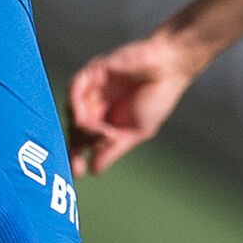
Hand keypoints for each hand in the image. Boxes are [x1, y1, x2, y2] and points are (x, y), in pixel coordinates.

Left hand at [66, 33, 196, 175]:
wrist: (170, 67)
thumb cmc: (157, 98)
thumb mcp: (136, 132)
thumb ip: (113, 149)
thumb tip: (94, 170)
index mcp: (103, 120)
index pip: (81, 141)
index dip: (75, 157)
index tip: (76, 175)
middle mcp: (92, 106)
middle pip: (72, 129)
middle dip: (74, 147)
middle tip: (77, 162)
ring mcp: (90, 89)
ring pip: (72, 112)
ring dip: (83, 128)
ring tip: (103, 133)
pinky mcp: (92, 72)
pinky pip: (74, 89)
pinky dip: (76, 106)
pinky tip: (85, 119)